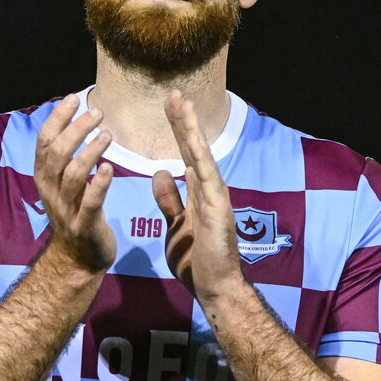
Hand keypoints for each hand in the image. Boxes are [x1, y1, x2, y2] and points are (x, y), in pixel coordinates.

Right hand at [35, 93, 115, 273]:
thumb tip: (77, 120)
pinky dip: (99, 185)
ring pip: (73, 176)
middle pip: (57, 154)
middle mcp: (51, 191)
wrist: (77, 259)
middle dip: (76, 130)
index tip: (74, 98)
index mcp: (44, 178)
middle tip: (97, 113)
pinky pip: (90, 203)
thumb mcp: (63, 185)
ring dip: (89, 152)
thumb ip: (66, 158)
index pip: (44, 142)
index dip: (57, 118)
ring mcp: (66, 210)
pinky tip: (109, 168)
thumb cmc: (75, 214)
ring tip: (107, 134)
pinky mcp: (84, 226)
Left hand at [152, 91, 243, 303]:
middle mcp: (210, 190)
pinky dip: (201, 161)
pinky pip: (208, 182)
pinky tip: (194, 142)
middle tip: (174, 93)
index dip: (177, 129)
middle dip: (184, 120)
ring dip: (193, 132)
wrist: (214, 288)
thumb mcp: (175, 224)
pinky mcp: (219, 212)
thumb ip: (170, 199)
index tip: (168, 104)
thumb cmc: (197, 260)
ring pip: (202, 158)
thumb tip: (161, 172)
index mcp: (199, 192)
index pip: (186, 153)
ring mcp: (217, 199)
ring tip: (183, 105)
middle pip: (194, 148)